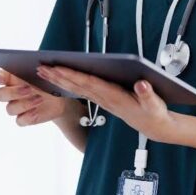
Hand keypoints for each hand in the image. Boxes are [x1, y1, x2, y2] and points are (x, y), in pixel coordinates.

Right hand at [0, 69, 67, 126]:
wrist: (59, 98)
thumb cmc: (47, 80)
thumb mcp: (43, 72)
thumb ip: (35, 68)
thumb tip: (38, 66)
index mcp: (10, 78)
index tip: (0, 78)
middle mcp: (10, 92)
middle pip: (0, 94)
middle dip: (13, 92)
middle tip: (29, 88)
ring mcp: (16, 106)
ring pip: (10, 109)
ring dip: (24, 104)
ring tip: (40, 98)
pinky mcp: (24, 118)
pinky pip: (20, 120)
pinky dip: (28, 117)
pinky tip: (36, 111)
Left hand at [35, 65, 174, 141]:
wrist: (153, 126)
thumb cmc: (154, 113)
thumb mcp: (155, 104)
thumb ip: (148, 94)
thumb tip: (141, 84)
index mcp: (114, 97)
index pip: (89, 84)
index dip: (73, 76)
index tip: (57, 68)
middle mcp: (105, 99)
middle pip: (77, 86)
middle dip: (58, 77)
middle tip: (40, 68)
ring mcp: (102, 100)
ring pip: (76, 88)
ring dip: (59, 80)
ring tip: (43, 71)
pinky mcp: (103, 99)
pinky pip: (82, 90)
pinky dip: (69, 83)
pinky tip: (59, 78)